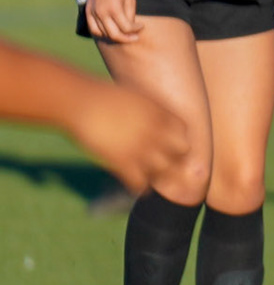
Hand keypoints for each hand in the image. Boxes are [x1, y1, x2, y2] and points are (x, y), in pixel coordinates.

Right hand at [64, 83, 188, 193]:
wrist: (79, 102)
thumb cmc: (101, 96)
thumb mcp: (133, 96)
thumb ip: (147, 110)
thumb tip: (150, 117)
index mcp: (158, 112)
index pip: (183, 130)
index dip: (177, 138)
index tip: (169, 143)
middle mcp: (154, 130)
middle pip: (181, 151)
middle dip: (175, 157)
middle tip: (166, 162)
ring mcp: (139, 147)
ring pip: (163, 170)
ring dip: (157, 174)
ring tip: (151, 178)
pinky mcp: (122, 161)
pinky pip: (139, 182)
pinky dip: (138, 187)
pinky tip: (136, 187)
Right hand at [83, 0, 141, 43]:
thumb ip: (130, 15)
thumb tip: (131, 29)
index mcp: (114, 9)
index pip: (126, 28)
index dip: (136, 30)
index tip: (141, 26)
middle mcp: (102, 13)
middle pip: (114, 35)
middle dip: (127, 38)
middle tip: (135, 37)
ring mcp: (93, 13)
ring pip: (103, 34)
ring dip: (115, 37)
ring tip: (124, 34)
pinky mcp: (88, 12)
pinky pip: (93, 29)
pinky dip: (102, 33)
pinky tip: (111, 32)